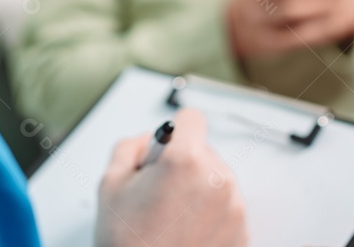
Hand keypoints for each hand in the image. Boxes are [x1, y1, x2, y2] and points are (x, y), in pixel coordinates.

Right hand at [95, 109, 247, 246]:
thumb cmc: (128, 245)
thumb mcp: (111, 184)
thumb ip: (130, 147)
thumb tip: (146, 142)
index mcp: (186, 161)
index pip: (191, 119)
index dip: (174, 129)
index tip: (166, 144)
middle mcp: (218, 181)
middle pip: (204, 152)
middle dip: (183, 165)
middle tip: (159, 193)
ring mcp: (234, 209)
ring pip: (217, 181)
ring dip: (199, 191)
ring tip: (171, 219)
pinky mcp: (243, 234)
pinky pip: (227, 209)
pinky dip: (211, 216)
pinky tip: (187, 234)